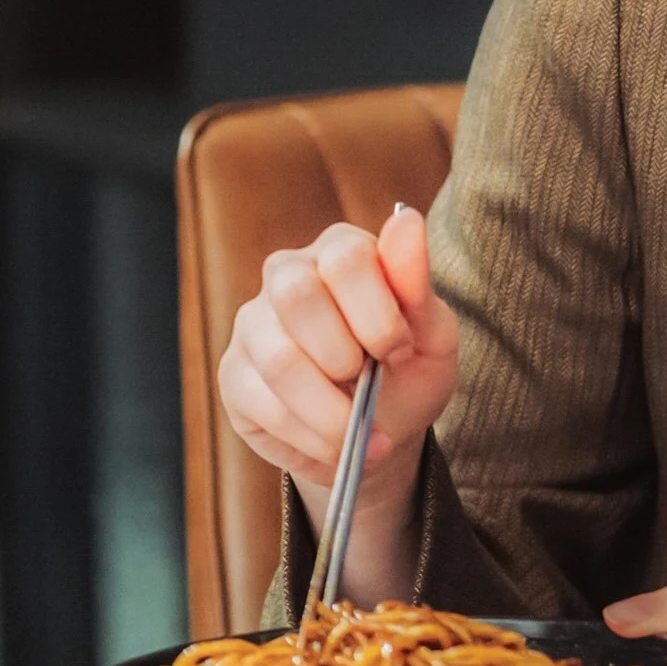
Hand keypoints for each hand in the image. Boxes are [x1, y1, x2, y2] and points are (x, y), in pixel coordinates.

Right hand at [217, 203, 458, 517]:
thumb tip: (406, 218)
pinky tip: (336, 447)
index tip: (400, 352)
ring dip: (330, 410)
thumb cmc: (409, 368)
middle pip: (295, 294)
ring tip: (363, 433)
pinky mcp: (234, 375)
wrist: (382, 427)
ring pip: (278, 359)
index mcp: (342, 251)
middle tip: (371, 383)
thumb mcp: (432, 332)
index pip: (345, 258)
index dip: (376, 313)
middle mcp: (288, 275)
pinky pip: (262, 404)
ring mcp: (253, 324)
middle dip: (343, 354)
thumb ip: (416, 283)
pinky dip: (309, 436)